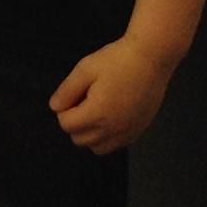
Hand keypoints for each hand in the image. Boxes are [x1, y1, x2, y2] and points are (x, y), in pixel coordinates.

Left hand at [48, 36, 172, 154]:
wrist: (151, 59)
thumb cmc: (116, 60)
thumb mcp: (85, 69)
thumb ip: (67, 91)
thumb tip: (55, 107)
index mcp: (97, 114)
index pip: (66, 125)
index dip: (64, 109)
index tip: (74, 94)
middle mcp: (113, 129)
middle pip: (79, 139)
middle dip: (75, 122)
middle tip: (84, 100)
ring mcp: (127, 133)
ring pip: (97, 148)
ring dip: (90, 133)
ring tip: (97, 109)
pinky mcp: (138, 132)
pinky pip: (116, 145)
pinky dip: (107, 137)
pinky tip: (111, 115)